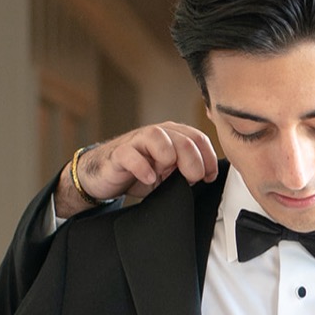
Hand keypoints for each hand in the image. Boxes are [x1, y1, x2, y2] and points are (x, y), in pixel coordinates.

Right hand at [55, 123, 219, 217]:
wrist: (105, 176)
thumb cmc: (139, 172)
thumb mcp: (168, 173)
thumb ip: (186, 170)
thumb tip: (206, 175)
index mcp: (172, 136)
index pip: (198, 138)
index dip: (209, 158)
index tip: (209, 177)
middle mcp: (157, 134)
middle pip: (183, 139)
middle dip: (193, 162)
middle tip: (191, 179)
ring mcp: (136, 142)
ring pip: (157, 137)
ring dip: (168, 157)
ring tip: (166, 175)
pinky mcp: (119, 154)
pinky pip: (131, 154)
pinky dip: (142, 167)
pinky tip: (149, 178)